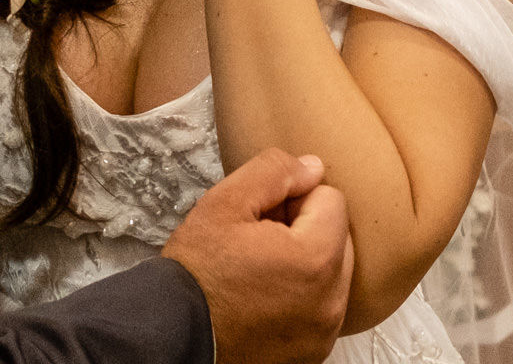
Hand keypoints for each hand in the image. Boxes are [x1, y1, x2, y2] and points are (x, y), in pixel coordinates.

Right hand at [162, 148, 351, 363]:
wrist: (174, 332)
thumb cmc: (197, 271)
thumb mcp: (224, 203)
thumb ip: (274, 173)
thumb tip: (313, 168)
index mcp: (315, 259)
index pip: (331, 200)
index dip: (293, 198)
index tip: (261, 216)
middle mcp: (331, 301)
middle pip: (338, 237)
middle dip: (305, 229)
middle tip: (259, 240)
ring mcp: (324, 330)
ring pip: (332, 272)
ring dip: (305, 262)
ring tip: (259, 268)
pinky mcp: (314, 350)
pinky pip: (322, 306)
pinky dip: (302, 295)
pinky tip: (264, 295)